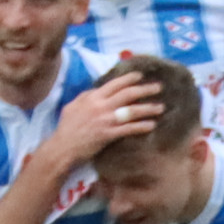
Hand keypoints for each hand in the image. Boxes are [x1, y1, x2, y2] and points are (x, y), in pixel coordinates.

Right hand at [44, 70, 165, 166]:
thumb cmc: (67, 128)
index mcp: (92, 97)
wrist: (63, 147)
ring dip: (148, 108)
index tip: (141, 76)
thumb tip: (97, 89)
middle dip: (145, 89)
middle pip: (128, 94)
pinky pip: (129, 129)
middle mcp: (100, 106)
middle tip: (159, 87)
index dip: (129, 78)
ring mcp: (105, 120)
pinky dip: (141, 126)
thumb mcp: (73, 106)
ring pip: (131, 111)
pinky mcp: (108, 134)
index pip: (114, 84)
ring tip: (161, 107)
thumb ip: (86, 96)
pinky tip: (152, 125)